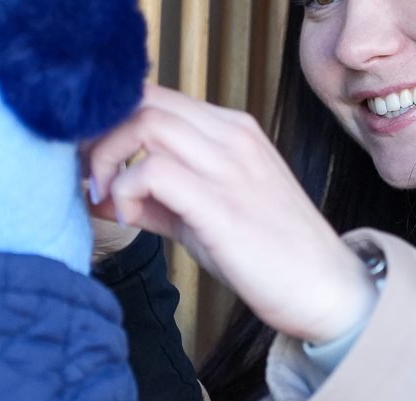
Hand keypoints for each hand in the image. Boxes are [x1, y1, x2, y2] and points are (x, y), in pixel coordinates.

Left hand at [84, 84, 374, 343]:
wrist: (326, 290)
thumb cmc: (268, 254)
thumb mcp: (206, 214)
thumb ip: (157, 197)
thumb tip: (100, 193)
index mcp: (231, 130)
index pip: (155, 96)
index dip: (111, 123)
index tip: (93, 162)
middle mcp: (231, 136)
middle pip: (143, 99)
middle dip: (100, 135)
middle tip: (90, 178)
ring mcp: (230, 166)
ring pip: (144, 124)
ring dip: (108, 160)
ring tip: (108, 199)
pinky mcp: (222, 203)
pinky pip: (152, 171)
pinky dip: (126, 192)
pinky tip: (130, 220)